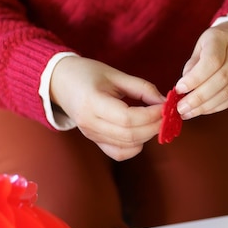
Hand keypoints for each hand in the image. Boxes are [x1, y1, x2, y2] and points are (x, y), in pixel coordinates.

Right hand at [50, 56, 165, 160]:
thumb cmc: (87, 73)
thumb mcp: (115, 74)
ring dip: (148, 135)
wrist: (60, 82)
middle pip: (130, 135)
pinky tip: (142, 132)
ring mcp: (91, 135)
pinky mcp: (95, 141)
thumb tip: (164, 102)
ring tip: (157, 121)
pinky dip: (135, 147)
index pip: (128, 118)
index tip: (165, 106)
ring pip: (127, 146)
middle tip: (167, 115)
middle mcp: (89, 123)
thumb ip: (142, 88)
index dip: (151, 115)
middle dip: (154, 126)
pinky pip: (119, 153)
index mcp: (92, 102)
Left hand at [174, 22, 227, 118]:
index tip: (179, 89)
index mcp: (222, 38)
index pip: (212, 61)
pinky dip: (217, 106)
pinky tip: (204, 110)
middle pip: (221, 79)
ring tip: (189, 113)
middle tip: (181, 108)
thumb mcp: (202, 45)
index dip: (195, 78)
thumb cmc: (218, 42)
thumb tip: (184, 89)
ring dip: (206, 106)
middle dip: (199, 97)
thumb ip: (193, 65)